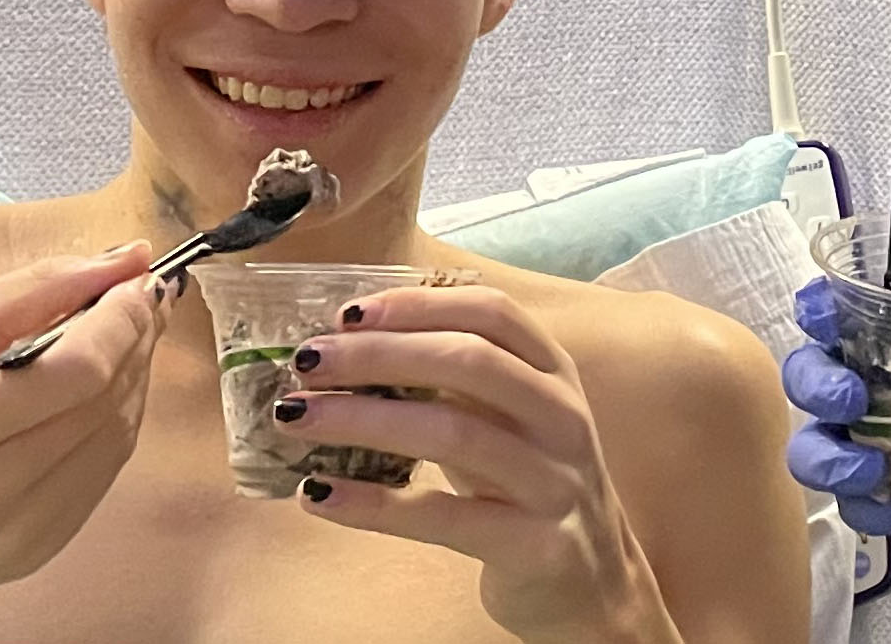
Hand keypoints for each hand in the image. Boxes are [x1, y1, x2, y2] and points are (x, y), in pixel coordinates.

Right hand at [0, 243, 170, 596]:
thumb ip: (36, 288)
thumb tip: (129, 258)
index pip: (81, 368)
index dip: (123, 319)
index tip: (138, 280)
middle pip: (105, 402)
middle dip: (135, 341)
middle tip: (139, 298)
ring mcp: (17, 534)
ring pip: (116, 440)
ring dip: (133, 380)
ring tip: (126, 336)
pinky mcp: (32, 554)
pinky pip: (101, 478)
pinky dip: (113, 425)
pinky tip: (100, 391)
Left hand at [275, 285, 677, 643]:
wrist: (594, 585)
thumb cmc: (529, 485)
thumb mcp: (508, 419)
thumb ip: (456, 379)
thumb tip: (350, 345)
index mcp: (554, 372)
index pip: (491, 312)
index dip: (418, 305)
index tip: (347, 314)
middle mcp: (562, 417)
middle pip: (469, 361)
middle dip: (378, 354)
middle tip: (307, 362)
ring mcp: (554, 482)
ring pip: (452, 433)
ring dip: (362, 420)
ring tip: (296, 416)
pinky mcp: (535, 546)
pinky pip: (442, 518)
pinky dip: (372, 504)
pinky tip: (319, 493)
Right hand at [780, 276, 890, 558]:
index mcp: (878, 339)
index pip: (826, 310)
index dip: (815, 308)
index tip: (825, 312)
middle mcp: (854, 386)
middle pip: (804, 376)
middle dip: (817, 384)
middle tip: (852, 397)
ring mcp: (857, 445)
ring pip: (811, 449)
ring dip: (829, 458)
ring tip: (870, 470)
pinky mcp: (875, 499)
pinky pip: (856, 508)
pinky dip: (873, 508)